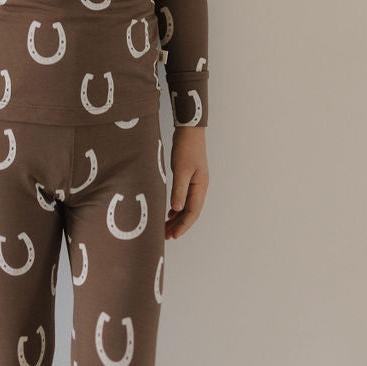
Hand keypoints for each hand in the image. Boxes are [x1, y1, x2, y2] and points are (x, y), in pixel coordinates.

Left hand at [165, 125, 207, 239]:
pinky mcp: (189, 177)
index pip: (192, 212)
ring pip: (186, 206)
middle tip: (166, 236)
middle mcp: (200, 187)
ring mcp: (195, 183)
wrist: (189, 129)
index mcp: (200, 187)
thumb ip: (179, 190)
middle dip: (179, 225)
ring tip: (166, 228)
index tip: (173, 236)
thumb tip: (177, 210)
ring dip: (177, 217)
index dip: (183, 225)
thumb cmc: (186, 148)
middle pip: (190, 212)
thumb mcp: (181, 170)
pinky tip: (169, 212)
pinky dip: (177, 207)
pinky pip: (184, 198)